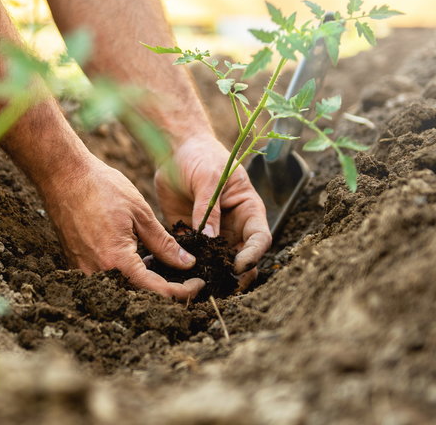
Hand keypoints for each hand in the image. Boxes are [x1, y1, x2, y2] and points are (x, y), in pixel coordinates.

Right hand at [41, 156, 204, 299]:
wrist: (62, 175)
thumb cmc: (101, 187)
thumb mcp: (140, 213)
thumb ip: (164, 243)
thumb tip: (187, 263)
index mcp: (117, 261)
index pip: (158, 291)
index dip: (184, 291)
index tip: (200, 283)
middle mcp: (98, 273)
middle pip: (140, 295)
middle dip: (167, 289)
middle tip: (185, 275)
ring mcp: (84, 270)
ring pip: (124, 289)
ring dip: (146, 281)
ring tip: (161, 261)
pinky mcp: (77, 264)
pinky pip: (108, 278)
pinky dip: (127, 273)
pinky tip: (138, 255)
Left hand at [155, 135, 271, 289]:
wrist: (176, 150)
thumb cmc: (200, 156)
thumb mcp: (208, 178)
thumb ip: (209, 208)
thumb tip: (210, 240)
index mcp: (248, 210)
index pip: (260, 238)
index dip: (253, 255)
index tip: (238, 266)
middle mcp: (234, 226)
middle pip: (242, 258)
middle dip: (235, 275)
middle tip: (221, 286)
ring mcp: (213, 234)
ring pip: (219, 263)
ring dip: (212, 275)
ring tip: (200, 286)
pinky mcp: (192, 236)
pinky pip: (193, 256)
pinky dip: (188, 267)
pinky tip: (177, 276)